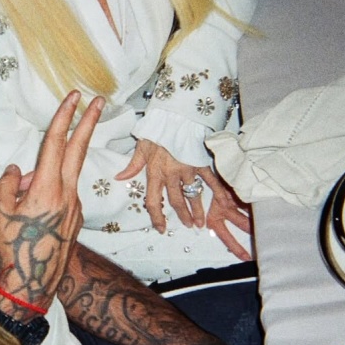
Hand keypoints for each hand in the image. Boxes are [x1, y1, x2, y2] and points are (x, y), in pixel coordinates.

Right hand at [0, 91, 103, 319]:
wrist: (34, 283)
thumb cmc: (11, 248)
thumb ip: (8, 183)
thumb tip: (19, 170)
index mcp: (47, 188)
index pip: (56, 143)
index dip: (64, 117)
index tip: (74, 97)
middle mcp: (66, 193)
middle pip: (78, 149)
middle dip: (88, 121)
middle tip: (98, 100)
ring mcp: (74, 206)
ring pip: (61, 177)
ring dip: (44, 178)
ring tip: (21, 209)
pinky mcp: (76, 218)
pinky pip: (61, 195)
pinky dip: (47, 195)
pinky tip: (32, 218)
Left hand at [115, 141, 251, 259]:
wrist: (176, 116)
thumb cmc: (157, 130)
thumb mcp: (141, 146)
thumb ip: (133, 165)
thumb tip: (119, 177)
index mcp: (155, 172)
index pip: (154, 201)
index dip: (157, 217)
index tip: (161, 227)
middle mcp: (171, 174)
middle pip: (176, 201)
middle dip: (182, 215)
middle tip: (188, 225)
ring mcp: (188, 170)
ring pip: (193, 194)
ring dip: (198, 209)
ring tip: (201, 222)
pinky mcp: (201, 163)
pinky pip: (211, 181)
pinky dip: (218, 192)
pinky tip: (224, 203)